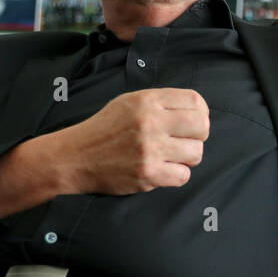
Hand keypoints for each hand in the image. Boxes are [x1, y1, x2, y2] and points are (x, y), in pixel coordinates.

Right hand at [66, 88, 209, 193]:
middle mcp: (151, 122)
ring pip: (196, 153)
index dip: (200, 112)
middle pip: (202, 126)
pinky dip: (177, 175)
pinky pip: (184, 176)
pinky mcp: (148, 174)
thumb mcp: (129, 102)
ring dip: (188, 157)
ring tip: (171, 156)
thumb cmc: (105, 129)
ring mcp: (150, 149)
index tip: (192, 122)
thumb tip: (197, 111)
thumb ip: (161, 103)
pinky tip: (163, 170)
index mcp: (147, 101)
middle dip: (199, 135)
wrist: (75, 157)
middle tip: (184, 141)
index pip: (195, 100)